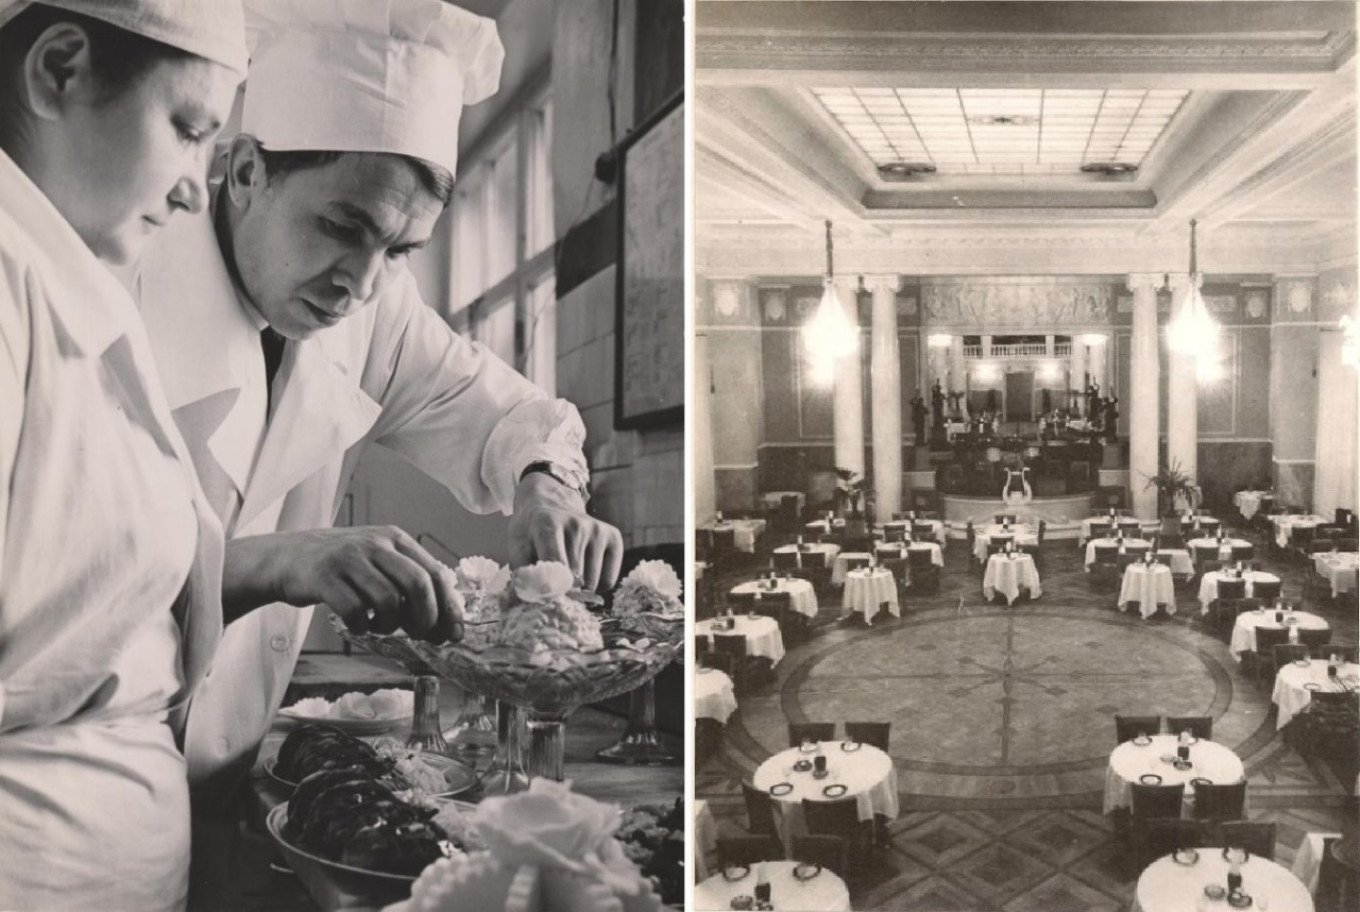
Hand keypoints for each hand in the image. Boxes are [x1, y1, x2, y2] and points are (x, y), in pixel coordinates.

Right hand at [225, 526, 463, 641]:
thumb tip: (446, 620)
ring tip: (380, 625)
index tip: (453, 634)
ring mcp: (348, 558)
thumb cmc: (344, 568)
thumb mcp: (380, 561)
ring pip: (388, 600)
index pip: (435, 572)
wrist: (288, 558)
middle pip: (417, 584)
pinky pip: (355, 611)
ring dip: (390, 624)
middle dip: (425, 618)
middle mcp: (375, 543)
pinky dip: (362, 627)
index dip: (448, 607)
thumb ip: (410, 580)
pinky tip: (359, 625)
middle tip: (418, 635)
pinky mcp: (324, 576)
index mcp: (396, 538)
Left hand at [507, 472, 623, 590]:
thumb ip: (524, 574)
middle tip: (554, 587)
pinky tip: (584, 574)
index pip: (556, 564)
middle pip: (575, 578)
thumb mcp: (517, 547)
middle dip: (563, 592)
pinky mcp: (614, 537)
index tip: (547, 597)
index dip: (551, 588)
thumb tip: (540, 599)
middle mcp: (577, 524)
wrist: (551, 504)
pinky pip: (608, 581)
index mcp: (547, 524)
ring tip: (567, 575)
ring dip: (579, 590)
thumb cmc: (531, 531)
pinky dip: (596, 587)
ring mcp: (598, 530)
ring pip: (592, 583)